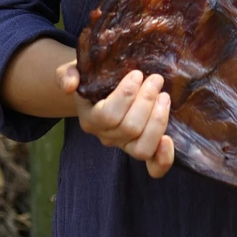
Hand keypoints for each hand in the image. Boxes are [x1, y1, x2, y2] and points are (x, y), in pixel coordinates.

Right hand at [57, 63, 174, 177]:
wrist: (99, 90)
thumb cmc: (90, 77)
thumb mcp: (74, 70)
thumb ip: (66, 75)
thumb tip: (70, 85)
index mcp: (90, 119)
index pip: (108, 115)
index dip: (126, 96)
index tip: (137, 74)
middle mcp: (107, 136)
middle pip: (130, 129)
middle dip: (147, 101)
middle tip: (156, 79)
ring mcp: (125, 145)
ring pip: (142, 148)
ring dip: (158, 121)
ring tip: (164, 96)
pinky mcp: (142, 148)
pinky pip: (153, 166)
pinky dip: (163, 159)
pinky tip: (170, 140)